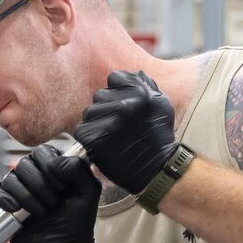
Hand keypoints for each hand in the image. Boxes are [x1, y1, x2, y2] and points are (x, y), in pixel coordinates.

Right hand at [0, 145, 100, 242]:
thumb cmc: (77, 219)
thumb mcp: (88, 191)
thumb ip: (78, 168)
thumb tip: (53, 161)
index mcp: (51, 166)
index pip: (41, 151)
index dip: (50, 167)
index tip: (62, 187)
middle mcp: (31, 174)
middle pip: (23, 164)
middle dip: (40, 185)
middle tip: (53, 203)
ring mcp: (16, 188)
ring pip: (10, 179)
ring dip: (27, 197)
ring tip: (40, 212)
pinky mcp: (3, 204)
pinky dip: (6, 200)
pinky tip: (17, 210)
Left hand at [75, 70, 177, 194]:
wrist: (156, 169)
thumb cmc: (158, 136)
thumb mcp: (161, 103)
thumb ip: (146, 84)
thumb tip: (131, 74)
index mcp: (140, 92)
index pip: (114, 78)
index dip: (117, 92)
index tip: (123, 107)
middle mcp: (124, 104)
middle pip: (99, 96)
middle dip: (106, 108)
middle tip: (118, 125)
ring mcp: (109, 122)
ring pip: (89, 113)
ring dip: (96, 123)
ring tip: (111, 136)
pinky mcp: (95, 139)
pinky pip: (81, 130)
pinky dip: (88, 137)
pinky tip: (102, 144)